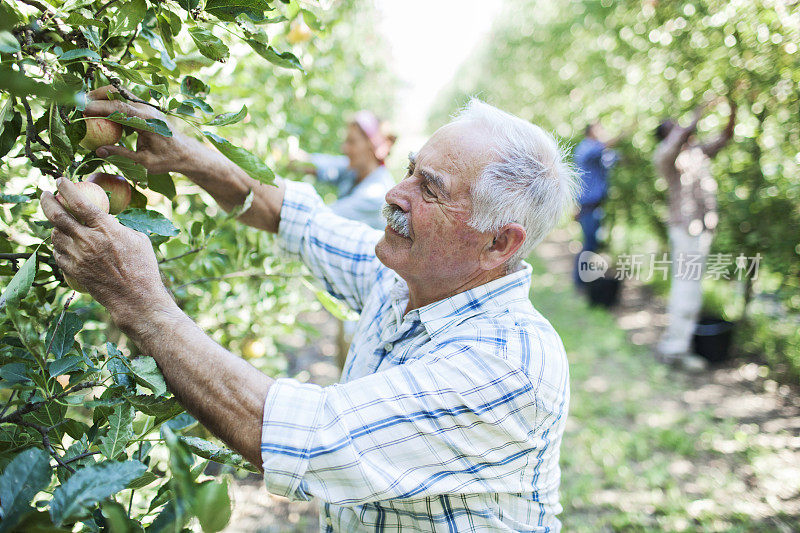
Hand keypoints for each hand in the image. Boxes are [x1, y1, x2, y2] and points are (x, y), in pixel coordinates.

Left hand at [40, 178, 174, 325]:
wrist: (136, 298)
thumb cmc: (143, 267)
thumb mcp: (138, 239)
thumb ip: (118, 227)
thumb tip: (107, 218)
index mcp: (106, 229)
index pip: (79, 201)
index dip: (66, 187)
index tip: (61, 180)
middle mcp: (88, 240)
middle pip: (57, 216)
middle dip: (47, 201)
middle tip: (45, 194)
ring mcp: (78, 257)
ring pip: (55, 235)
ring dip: (55, 226)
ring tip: (60, 223)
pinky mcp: (73, 271)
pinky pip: (58, 253)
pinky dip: (59, 246)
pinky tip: (65, 244)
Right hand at [85, 85, 195, 174]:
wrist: (186, 152)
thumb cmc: (168, 159)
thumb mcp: (145, 162)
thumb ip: (122, 154)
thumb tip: (99, 151)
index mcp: (147, 121)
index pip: (119, 109)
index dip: (100, 107)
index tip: (82, 110)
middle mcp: (147, 109)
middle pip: (118, 93)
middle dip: (96, 95)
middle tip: (79, 103)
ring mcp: (146, 107)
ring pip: (120, 93)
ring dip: (102, 96)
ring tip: (86, 105)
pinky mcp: (145, 109)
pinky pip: (124, 100)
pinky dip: (110, 101)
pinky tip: (99, 110)